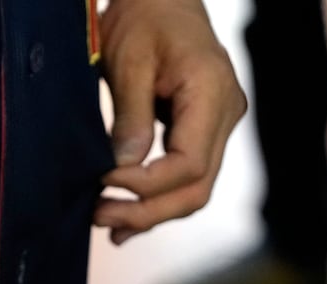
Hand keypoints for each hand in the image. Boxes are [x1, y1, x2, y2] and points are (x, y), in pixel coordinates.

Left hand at [94, 0, 246, 244]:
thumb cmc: (146, 17)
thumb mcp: (129, 59)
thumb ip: (131, 115)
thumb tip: (124, 168)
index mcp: (212, 93)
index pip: (188, 164)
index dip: (145, 185)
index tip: (103, 179)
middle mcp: (227, 115)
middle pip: (196, 188)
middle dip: (147, 212)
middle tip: (99, 215)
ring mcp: (220, 126)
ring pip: (193, 191)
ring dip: (150, 214)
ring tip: (106, 221)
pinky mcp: (205, 133)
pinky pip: (186, 179)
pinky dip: (156, 201)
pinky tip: (125, 221)